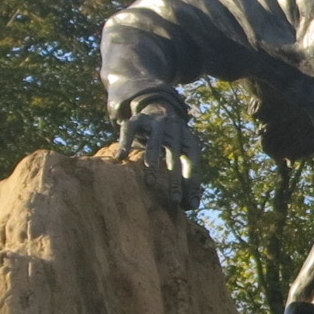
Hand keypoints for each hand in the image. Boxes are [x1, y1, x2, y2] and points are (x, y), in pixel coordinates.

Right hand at [114, 97, 203, 212]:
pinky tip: (120, 158)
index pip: (193, 161)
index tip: (188, 205)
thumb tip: (193, 206)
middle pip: (175, 154)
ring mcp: (155, 122)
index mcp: (187, 139)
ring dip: (153, 162)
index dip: (192, 182)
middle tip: (174, 200)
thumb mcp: (182, 155)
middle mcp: (174, 129)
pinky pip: (130, 129)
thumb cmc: (171, 142)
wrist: (158, 107)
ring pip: (154, 142)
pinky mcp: (137, 118)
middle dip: (175, 178)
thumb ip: (188, 177)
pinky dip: (125, 142)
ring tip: (151, 183)